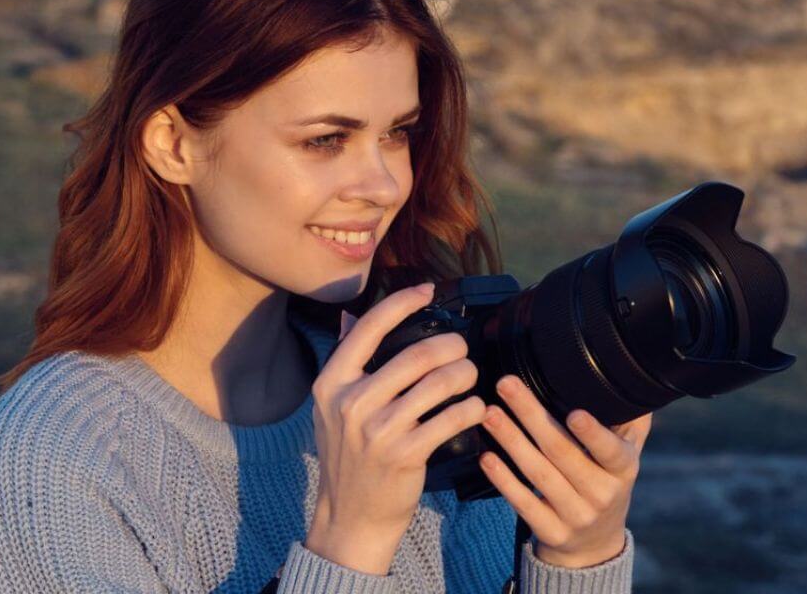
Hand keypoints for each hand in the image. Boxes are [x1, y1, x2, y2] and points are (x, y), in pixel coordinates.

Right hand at [305, 283, 487, 574]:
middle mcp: (351, 403)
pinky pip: (451, 419)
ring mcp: (378, 431)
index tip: (428, 290)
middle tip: (463, 349)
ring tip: (470, 375)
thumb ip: (344, 363)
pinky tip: (476, 407)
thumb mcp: (331, 409)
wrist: (351, 517)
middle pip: (416, 354)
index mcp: (331, 383)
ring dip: (465, 374)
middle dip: (450, 345)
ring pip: (439, 383)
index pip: (370, 328)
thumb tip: (350, 316)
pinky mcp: (405, 455)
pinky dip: (471, 408)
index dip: (403, 301)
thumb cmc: (348, 456)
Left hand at [478, 374, 651, 568]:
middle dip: (531, 415)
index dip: (593, 434)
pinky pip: (524, 504)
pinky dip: (503, 480)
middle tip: (506, 385)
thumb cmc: (607, 480)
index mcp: (624, 469)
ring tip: (489, 413)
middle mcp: (602, 494)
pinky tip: (486, 457)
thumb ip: (630, 420)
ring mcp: (576, 516)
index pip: (610, 451)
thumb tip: (633, 376)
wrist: (595, 542)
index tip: (574, 413)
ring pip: (538, 474)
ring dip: (511, 440)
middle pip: (562, 452)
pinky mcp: (551, 532)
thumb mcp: (626, 453)